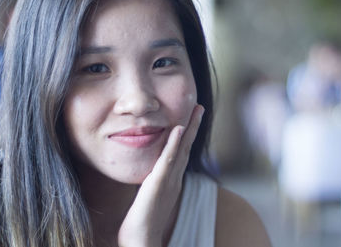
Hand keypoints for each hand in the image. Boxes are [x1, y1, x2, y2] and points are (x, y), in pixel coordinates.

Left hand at [117, 105, 204, 246]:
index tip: (191, 117)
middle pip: (186, 147)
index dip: (187, 134)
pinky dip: (174, 144)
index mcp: (171, 180)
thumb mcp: (150, 198)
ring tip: (195, 111)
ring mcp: (168, 181)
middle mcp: (173, 178)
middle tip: (199, 107)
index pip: (181, 153)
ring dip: (189, 129)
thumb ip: (153, 185)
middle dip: (193, 126)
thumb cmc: (141, 224)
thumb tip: (153, 177)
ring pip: (182, 150)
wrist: (141, 240)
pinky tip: (178, 130)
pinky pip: (168, 161)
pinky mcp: (159, 184)